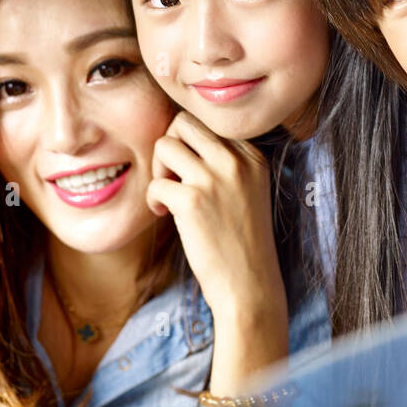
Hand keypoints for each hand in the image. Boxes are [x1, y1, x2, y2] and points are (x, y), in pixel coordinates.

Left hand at [146, 112, 286, 342]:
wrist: (250, 284)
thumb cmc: (244, 241)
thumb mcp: (249, 190)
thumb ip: (227, 162)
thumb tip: (181, 140)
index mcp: (253, 155)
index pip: (209, 122)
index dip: (189, 143)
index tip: (190, 171)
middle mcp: (236, 160)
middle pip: (184, 122)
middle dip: (169, 145)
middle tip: (171, 176)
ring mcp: (215, 178)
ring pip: (165, 144)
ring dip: (158, 169)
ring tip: (167, 195)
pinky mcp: (192, 201)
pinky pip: (155, 182)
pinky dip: (153, 199)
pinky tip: (165, 216)